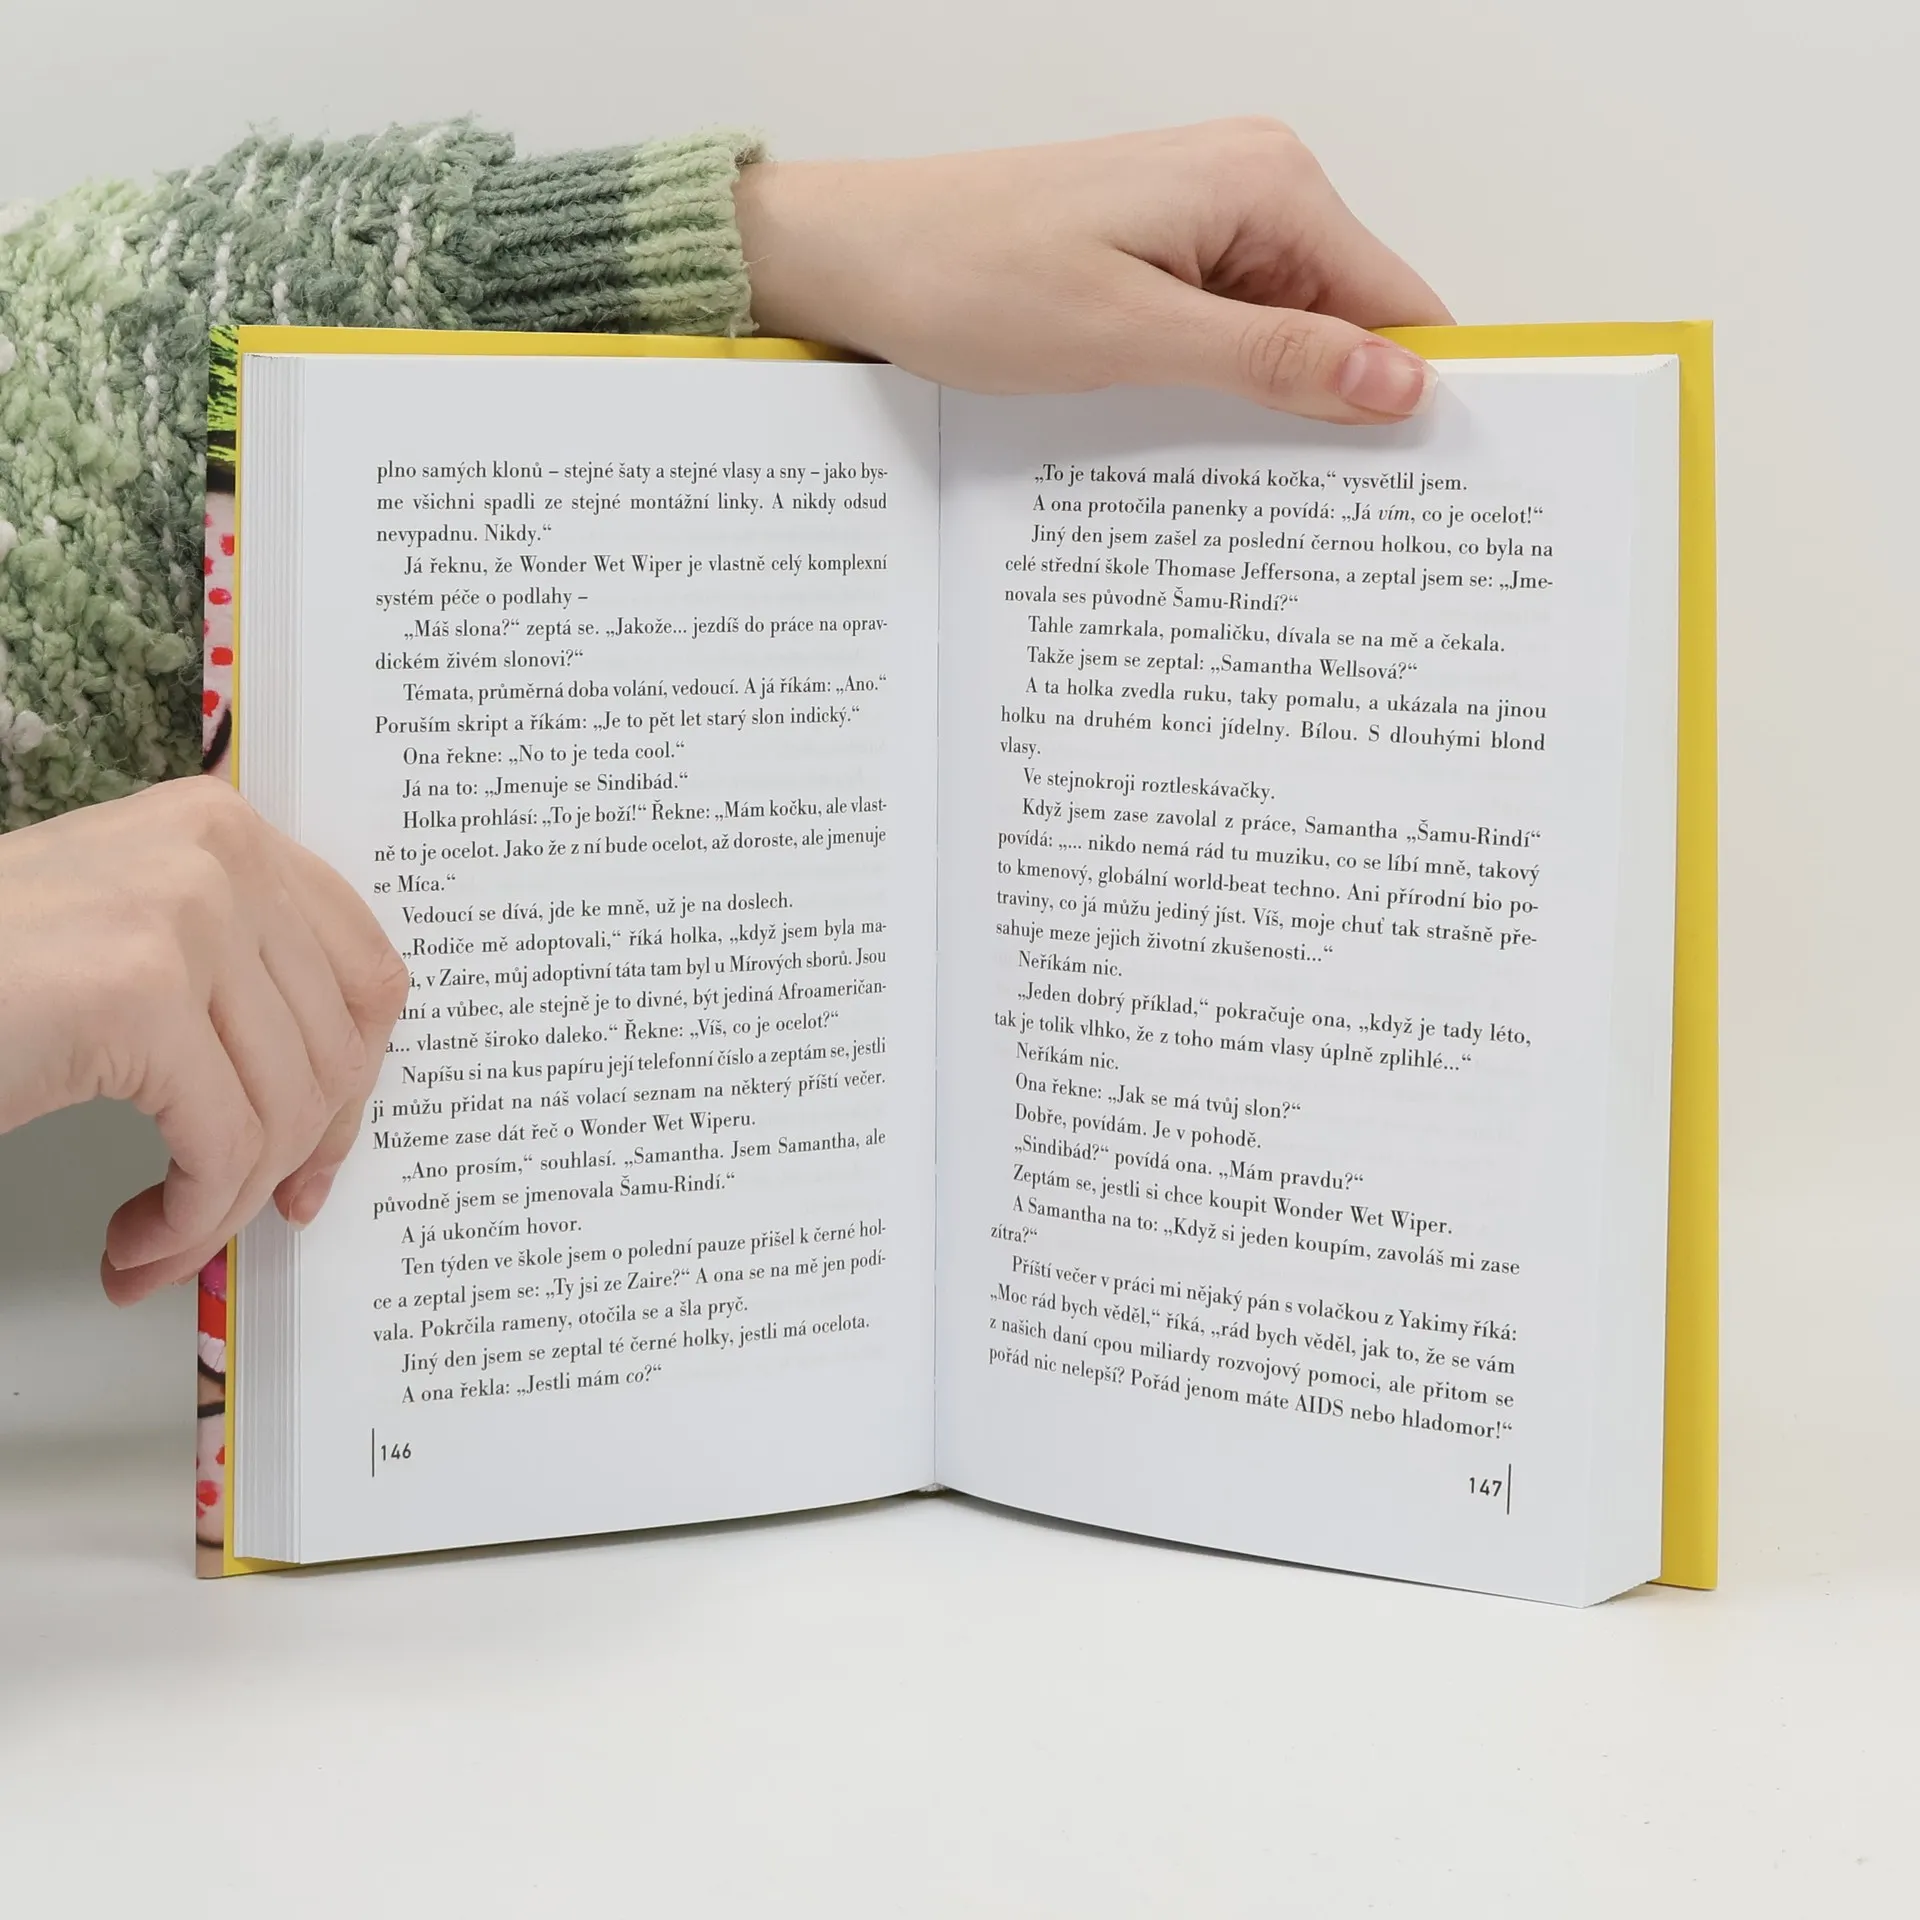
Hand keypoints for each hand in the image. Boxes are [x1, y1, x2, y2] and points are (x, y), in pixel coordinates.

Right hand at [0, 779, 408, 1303]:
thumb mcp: (131, 941)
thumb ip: (235, 980)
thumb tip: (331, 1101)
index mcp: (223, 832)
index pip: (365, 971)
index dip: (355, 1082)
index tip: (315, 1154)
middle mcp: (218, 855)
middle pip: (335, 1051)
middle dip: (292, 1160)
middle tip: (239, 1219)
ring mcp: (184, 916)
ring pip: (282, 1110)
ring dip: (222, 1206)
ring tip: (158, 1242)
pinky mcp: (139, 993)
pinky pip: (221, 1146)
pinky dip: (186, 1219)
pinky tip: (135, 1240)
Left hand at [736, 119, 1451, 423]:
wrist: (859, 255)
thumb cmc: (971, 276)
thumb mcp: (1134, 337)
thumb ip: (1274, 361)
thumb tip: (1399, 385)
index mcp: (1266, 185)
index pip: (1396, 304)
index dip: (1411, 399)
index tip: (1418, 494)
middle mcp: (1252, 186)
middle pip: (1348, 324)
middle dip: (1338, 415)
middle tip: (1326, 523)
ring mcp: (1205, 220)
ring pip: (1287, 338)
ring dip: (1272, 412)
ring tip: (1248, 492)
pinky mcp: (1162, 255)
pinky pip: (1229, 333)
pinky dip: (1222, 391)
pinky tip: (1195, 443)